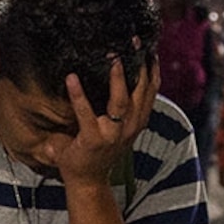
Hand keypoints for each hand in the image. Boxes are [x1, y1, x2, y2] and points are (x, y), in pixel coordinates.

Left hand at [31, 57, 159, 184]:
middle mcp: (130, 126)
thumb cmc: (97, 150)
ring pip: (122, 101)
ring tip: (112, 57)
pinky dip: (79, 95)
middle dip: (140, 65)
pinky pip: (86, 113)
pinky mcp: (93, 139)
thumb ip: (118, 105)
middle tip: (133, 42)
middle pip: (141, 90)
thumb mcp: (116, 127)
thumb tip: (112, 71)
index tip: (149, 48)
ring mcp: (113, 134)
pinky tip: (71, 78)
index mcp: (137, 121)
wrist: (87, 182)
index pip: (151, 90)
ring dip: (118, 77)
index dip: (152, 69)